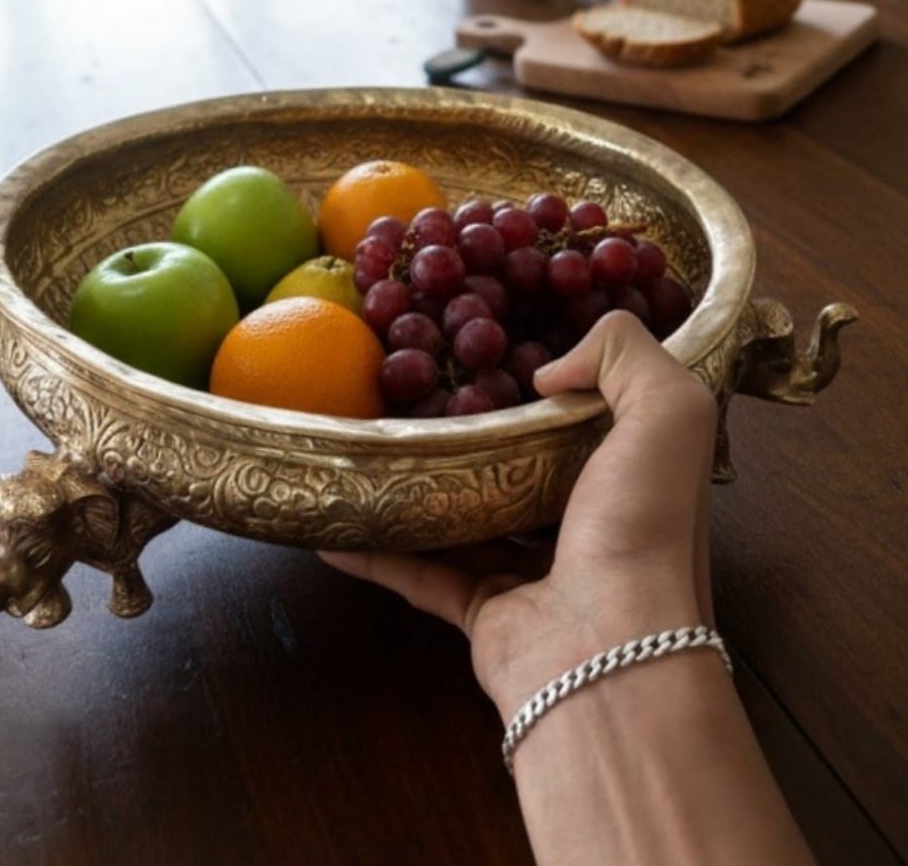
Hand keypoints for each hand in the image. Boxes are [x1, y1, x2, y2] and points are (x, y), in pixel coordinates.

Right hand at [318, 310, 718, 717]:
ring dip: (423, 493)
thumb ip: (626, 356)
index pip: (590, 423)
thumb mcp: (668, 413)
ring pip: (467, 522)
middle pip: (522, 470)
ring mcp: (532, 574)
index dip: (557, 388)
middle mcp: (583, 526)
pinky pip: (420, 575)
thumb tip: (548, 370)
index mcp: (626, 479)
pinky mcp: (483, 611)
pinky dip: (378, 554)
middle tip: (424, 397)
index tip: (504, 353)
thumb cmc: (641, 526)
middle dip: (479, 437)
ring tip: (374, 453)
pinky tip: (335, 531)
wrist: (608, 650)